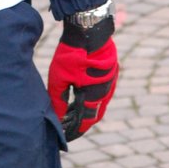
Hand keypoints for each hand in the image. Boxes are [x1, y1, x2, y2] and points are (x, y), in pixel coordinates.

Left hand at [47, 19, 117, 140]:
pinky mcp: (112, 71)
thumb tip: (57, 117)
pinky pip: (103, 91)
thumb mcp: (59, 78)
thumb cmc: (72, 54)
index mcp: (94, 96)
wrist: (88, 30)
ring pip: (99, 102)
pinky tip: (83, 95)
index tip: (66, 137)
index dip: (75, 130)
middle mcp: (106, 91)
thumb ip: (57, 99)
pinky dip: (93, 97)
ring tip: (73, 113)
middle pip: (94, 114)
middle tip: (69, 127)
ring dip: (88, 110)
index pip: (85, 121)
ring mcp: (111, 81)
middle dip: (81, 122)